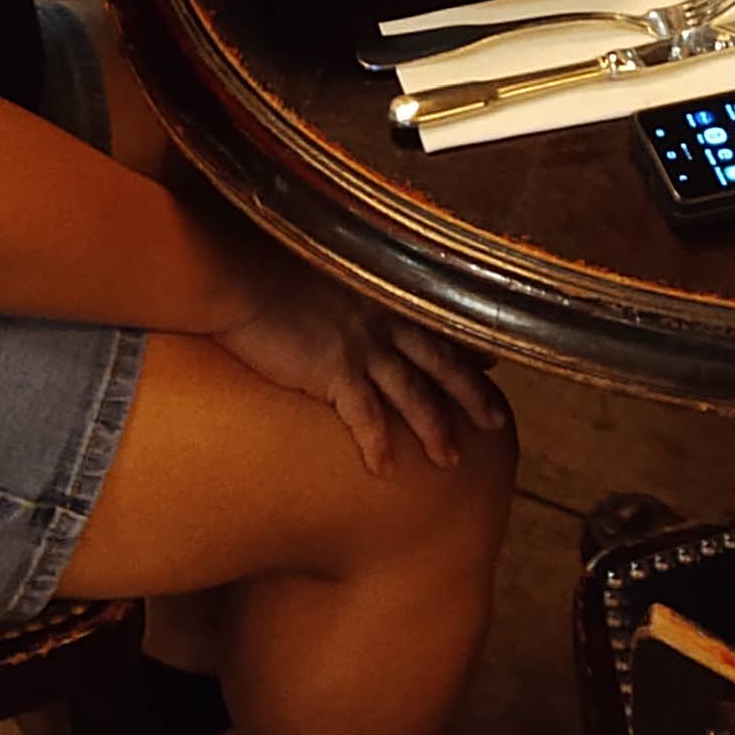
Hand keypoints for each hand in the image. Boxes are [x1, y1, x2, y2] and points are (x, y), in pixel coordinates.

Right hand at [212, 260, 505, 476]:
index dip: (466, 344)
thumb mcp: (319, 266)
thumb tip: (334, 300)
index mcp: (381, 292)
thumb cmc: (264, 263)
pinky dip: (378, 445)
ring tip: (450, 461)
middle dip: (472, 393)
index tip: (491, 360)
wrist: (237, 273)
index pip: (436, 322)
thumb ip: (340, 287)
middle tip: (497, 421)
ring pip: (414, 394)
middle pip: (441, 362)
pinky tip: (384, 471)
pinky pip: (365, 417)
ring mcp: (361, 345)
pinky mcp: (333, 370)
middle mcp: (381, 318)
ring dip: (435, 429)